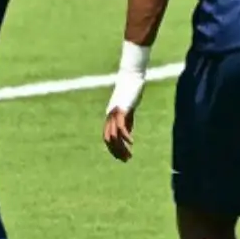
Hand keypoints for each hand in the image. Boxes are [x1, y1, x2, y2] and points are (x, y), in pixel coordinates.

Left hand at [102, 42, 149, 162]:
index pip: (107, 138)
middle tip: (126, 160)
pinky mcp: (122, 110)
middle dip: (116, 151)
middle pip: (109, 139)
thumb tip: (126, 135)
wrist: (131, 78)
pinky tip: (132, 142)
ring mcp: (114, 113)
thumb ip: (126, 123)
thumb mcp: (128, 112)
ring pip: (113, 135)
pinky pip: (121, 127)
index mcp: (110, 117)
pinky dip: (125, 136)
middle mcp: (110, 116)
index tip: (122, 158)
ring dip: (121, 147)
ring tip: (129, 155)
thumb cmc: (131, 93)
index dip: (113, 149)